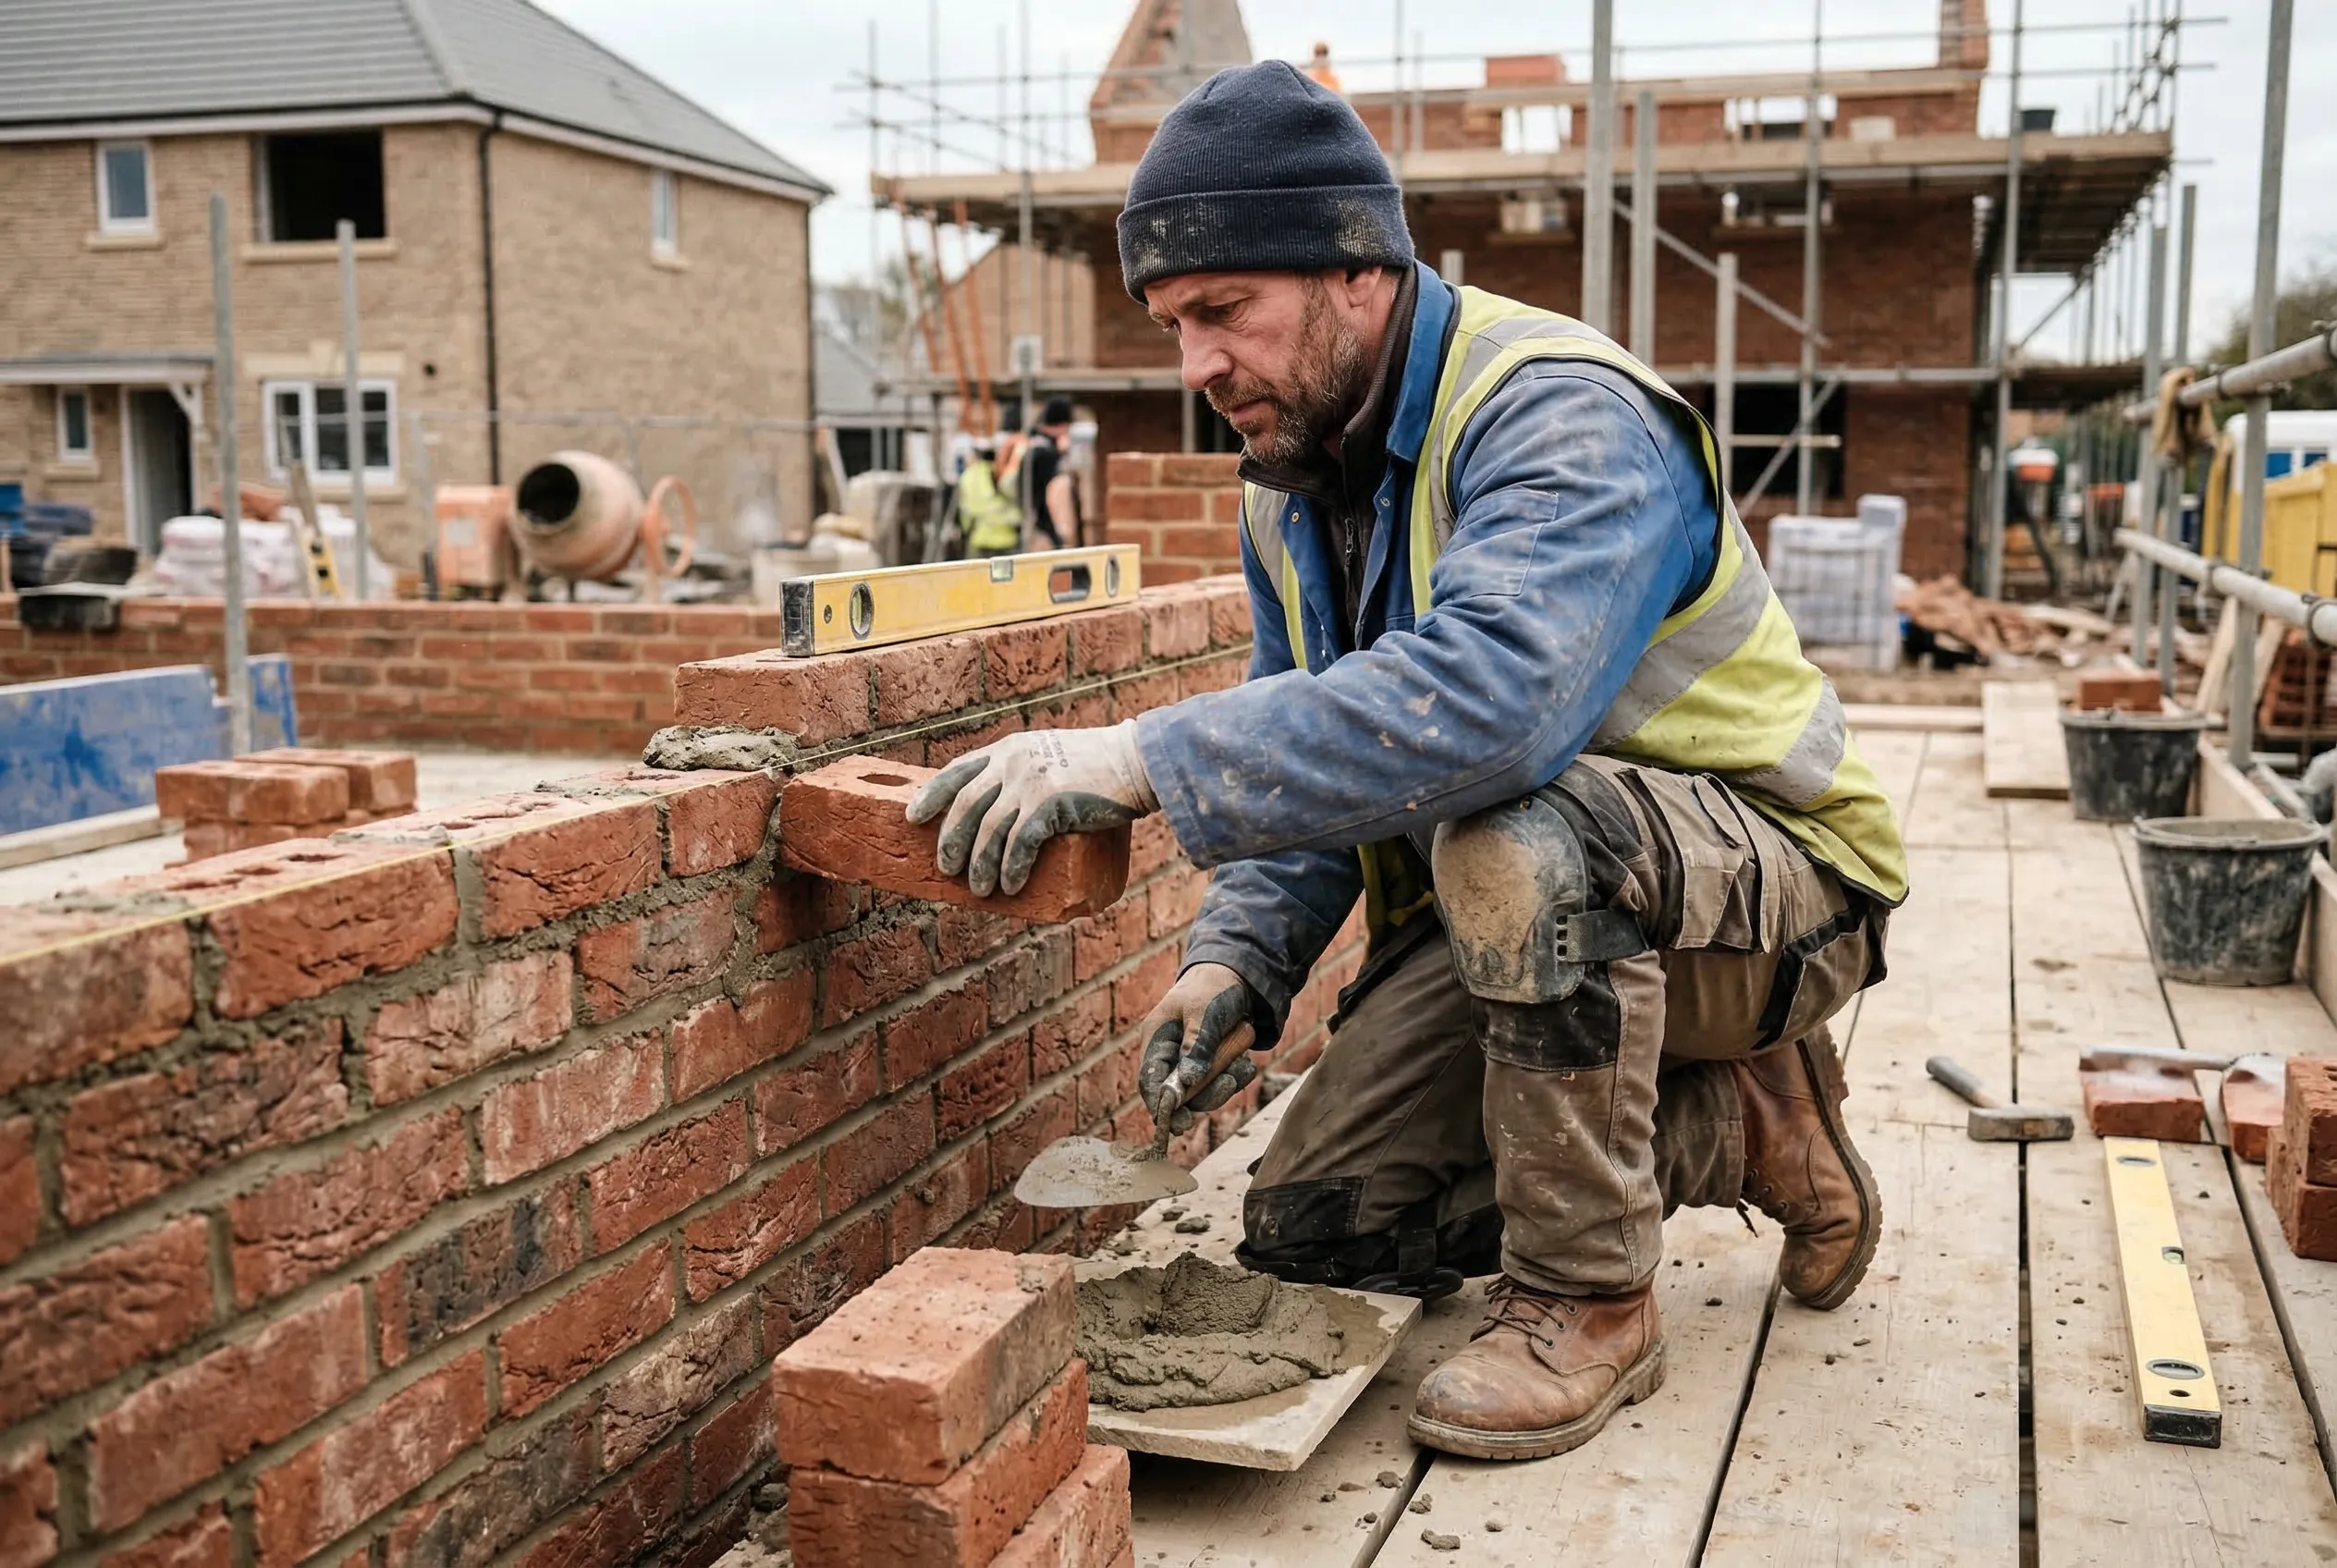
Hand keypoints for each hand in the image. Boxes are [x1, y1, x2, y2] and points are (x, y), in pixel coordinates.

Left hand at [905, 723, 1158, 896]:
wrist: (1137, 760)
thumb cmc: (1097, 766)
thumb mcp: (1049, 756)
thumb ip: (1022, 773)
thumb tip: (999, 813)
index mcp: (1008, 749)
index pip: (956, 771)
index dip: (930, 795)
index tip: (912, 816)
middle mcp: (1012, 762)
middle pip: (965, 806)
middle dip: (950, 841)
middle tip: (947, 869)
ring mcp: (1030, 781)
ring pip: (988, 832)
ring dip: (980, 866)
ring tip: (980, 889)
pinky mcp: (1049, 803)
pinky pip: (1019, 845)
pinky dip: (1011, 870)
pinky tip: (1010, 888)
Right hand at [1138, 962, 1260, 1134]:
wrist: (1239, 978)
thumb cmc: (1213, 989)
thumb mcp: (1204, 1012)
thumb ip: (1196, 1045)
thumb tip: (1187, 1082)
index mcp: (1157, 1039)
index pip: (1149, 1080)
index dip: (1160, 1105)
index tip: (1178, 1124)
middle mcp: (1170, 1055)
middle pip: (1177, 1094)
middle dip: (1203, 1095)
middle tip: (1227, 1085)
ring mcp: (1191, 1062)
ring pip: (1202, 1092)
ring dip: (1224, 1084)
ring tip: (1240, 1065)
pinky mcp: (1211, 1065)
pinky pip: (1221, 1084)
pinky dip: (1236, 1076)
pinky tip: (1245, 1061)